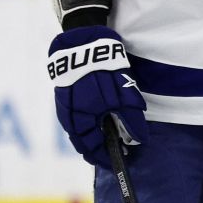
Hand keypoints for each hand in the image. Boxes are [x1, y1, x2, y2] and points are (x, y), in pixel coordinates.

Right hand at [47, 26, 146, 166]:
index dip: (105, 156)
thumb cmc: (105, 70)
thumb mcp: (125, 96)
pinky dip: (85, 122)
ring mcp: (64, 102)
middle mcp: (68, 114)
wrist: (83, 41)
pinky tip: (96, 120)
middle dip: (97, 148)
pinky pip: (74, 115)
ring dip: (91, 135)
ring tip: (106, 139)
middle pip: (81, 140)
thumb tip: (138, 140)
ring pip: (76, 128)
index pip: (91, 147)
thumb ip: (131, 121)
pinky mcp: (64, 92)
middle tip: (112, 153)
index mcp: (81, 118)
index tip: (119, 161)